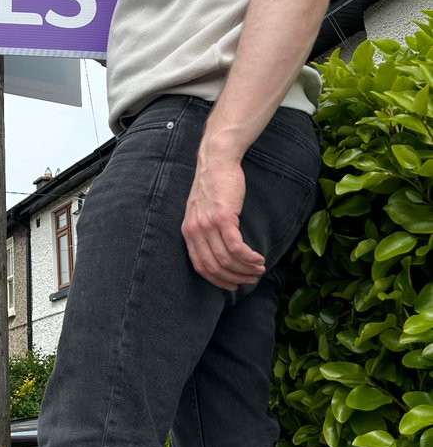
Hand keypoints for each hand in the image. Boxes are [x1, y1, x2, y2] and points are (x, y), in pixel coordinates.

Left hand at [181, 155, 264, 290]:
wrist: (217, 161)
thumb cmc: (214, 185)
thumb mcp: (201, 211)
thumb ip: (205, 231)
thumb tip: (219, 253)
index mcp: (188, 231)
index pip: (200, 266)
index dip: (217, 280)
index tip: (232, 286)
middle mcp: (195, 231)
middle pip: (214, 267)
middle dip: (234, 278)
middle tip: (250, 279)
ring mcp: (208, 224)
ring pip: (227, 260)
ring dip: (246, 269)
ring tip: (258, 269)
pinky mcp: (223, 217)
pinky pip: (236, 247)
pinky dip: (248, 257)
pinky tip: (258, 258)